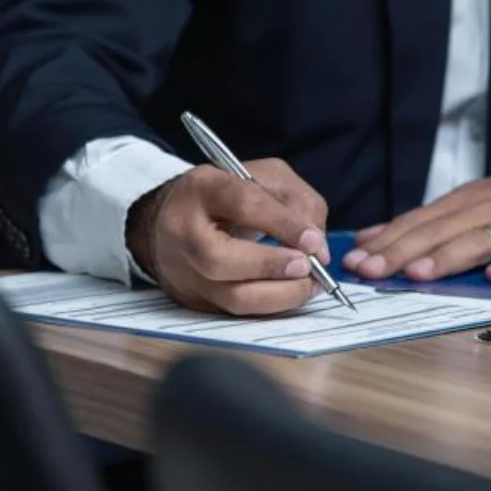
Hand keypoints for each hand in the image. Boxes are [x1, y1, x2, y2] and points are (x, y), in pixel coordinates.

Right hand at [126, 158, 329, 314]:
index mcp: (202, 190)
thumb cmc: (227, 196)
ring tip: (308, 284)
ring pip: (231, 297)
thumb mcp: (264, 177)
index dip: (282, 224)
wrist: (173, 219)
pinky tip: (291, 293)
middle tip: (307, 267)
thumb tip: (318, 248)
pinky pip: (238, 313)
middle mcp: (183, 233)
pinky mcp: (194, 300)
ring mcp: (184, 272)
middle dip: (272, 267)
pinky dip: (272, 306)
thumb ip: (297, 202)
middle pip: (219, 260)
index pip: (242, 204)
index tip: (314, 241)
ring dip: (280, 295)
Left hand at [343, 161, 490, 282]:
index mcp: (459, 204)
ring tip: (419, 273)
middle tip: (371, 270)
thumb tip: (370, 238)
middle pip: (436, 232)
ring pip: (475, 240)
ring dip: (446, 257)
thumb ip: (422, 224)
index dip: (384, 242)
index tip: (354, 260)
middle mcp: (482, 210)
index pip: (415, 223)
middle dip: (400, 252)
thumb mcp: (467, 205)